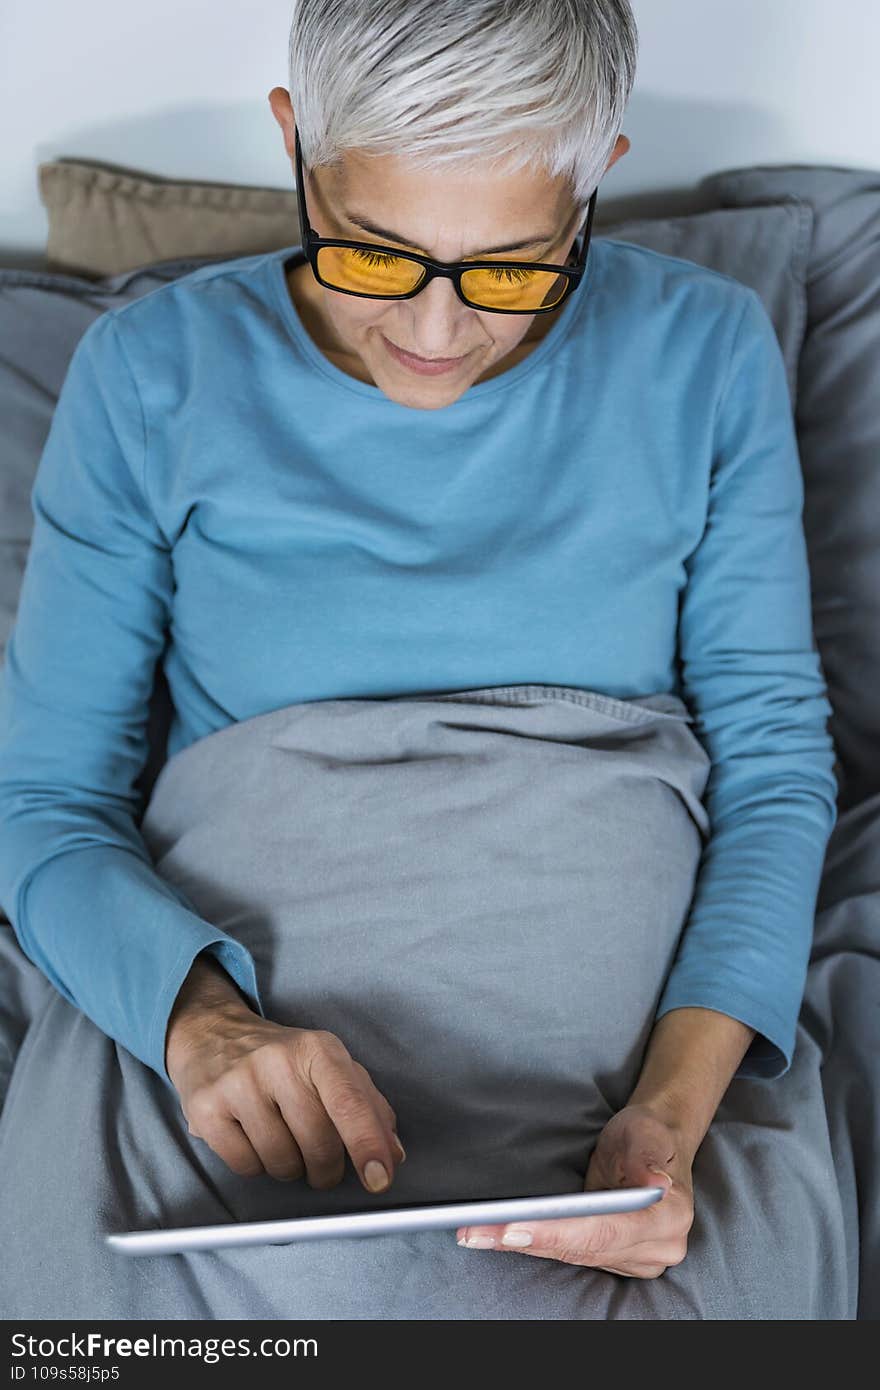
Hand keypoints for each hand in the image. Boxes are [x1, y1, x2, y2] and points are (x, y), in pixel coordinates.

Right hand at [166, 961, 405, 1194]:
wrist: (213, 1035)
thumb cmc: (282, 1060)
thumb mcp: (330, 1067)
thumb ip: (368, 1106)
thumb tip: (393, 1153)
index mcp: (317, 1048)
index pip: (348, 1100)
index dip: (367, 1143)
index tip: (380, 1178)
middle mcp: (277, 1060)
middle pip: (318, 1143)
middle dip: (326, 1167)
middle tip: (321, 1162)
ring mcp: (238, 1083)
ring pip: (282, 1162)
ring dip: (289, 1167)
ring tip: (280, 1137)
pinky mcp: (206, 1108)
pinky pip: (246, 1166)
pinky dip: (255, 1165)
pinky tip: (251, 1136)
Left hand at [455, 1103, 694, 1277]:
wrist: (655, 1146)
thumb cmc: (647, 1135)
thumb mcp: (648, 1131)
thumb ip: (648, 1155)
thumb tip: (655, 1182)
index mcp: (669, 1217)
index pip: (604, 1231)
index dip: (558, 1232)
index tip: (513, 1228)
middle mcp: (658, 1248)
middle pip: (581, 1249)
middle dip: (525, 1239)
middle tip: (473, 1230)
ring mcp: (639, 1260)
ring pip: (571, 1256)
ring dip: (521, 1245)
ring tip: (475, 1233)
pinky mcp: (617, 1260)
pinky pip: (571, 1255)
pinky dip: (535, 1244)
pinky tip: (499, 1236)